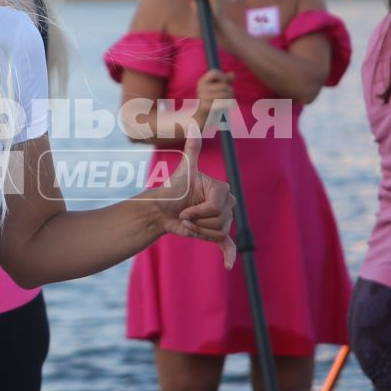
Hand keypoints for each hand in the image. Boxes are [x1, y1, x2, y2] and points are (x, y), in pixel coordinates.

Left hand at [142, 136, 233, 254]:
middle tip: (184, 216)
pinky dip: (228, 255)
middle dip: (199, 221)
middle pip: (221, 220)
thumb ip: (192, 149)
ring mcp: (222, 219)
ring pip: (218, 232)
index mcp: (221, 189)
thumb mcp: (185, 170)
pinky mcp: (215, 233)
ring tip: (187, 223)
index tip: (184, 209)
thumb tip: (194, 125)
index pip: (218, 206)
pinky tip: (228, 266)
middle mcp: (226, 204)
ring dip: (199, 232)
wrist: (161, 210)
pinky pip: (227, 245)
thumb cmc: (172, 189)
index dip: (200, 211)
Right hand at [193, 68, 233, 126]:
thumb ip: (226, 80)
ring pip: (224, 94)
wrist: (203, 119)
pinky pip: (222, 103)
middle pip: (223, 85)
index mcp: (202, 81)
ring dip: (229, 99)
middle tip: (229, 96)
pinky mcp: (205, 106)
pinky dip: (226, 106)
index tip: (225, 83)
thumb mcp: (219, 89)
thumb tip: (233, 73)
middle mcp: (201, 88)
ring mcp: (202, 97)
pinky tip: (223, 108)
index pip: (215, 72)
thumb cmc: (213, 102)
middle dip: (230, 91)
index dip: (223, 77)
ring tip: (226, 102)